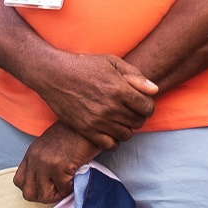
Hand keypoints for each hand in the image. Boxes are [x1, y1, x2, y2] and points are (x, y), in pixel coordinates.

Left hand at [14, 122, 97, 204]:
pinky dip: (71, 188)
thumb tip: (50, 184)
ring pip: (43, 196)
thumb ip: (45, 163)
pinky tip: (76, 177)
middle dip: (46, 196)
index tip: (49, 185)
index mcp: (31, 154)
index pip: (19, 182)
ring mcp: (45, 163)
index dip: (35, 188)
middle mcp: (34, 159)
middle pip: (28, 193)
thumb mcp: (52, 147)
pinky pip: (62, 190)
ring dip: (58, 194)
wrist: (89, 122)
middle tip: (60, 189)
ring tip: (68, 184)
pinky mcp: (58, 166)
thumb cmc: (76, 134)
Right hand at [29, 51, 157, 144]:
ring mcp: (98, 121)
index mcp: (119, 89)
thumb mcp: (112, 62)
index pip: (148, 108)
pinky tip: (111, 131)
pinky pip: (109, 145)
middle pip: (138, 122)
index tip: (142, 104)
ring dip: (127, 128)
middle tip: (130, 111)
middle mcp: (110, 107)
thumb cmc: (84, 66)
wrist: (54, 75)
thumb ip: (135, 76)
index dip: (148, 106)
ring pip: (126, 135)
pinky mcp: (86, 130)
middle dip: (138, 117)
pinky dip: (114, 141)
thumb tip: (154, 90)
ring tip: (120, 120)